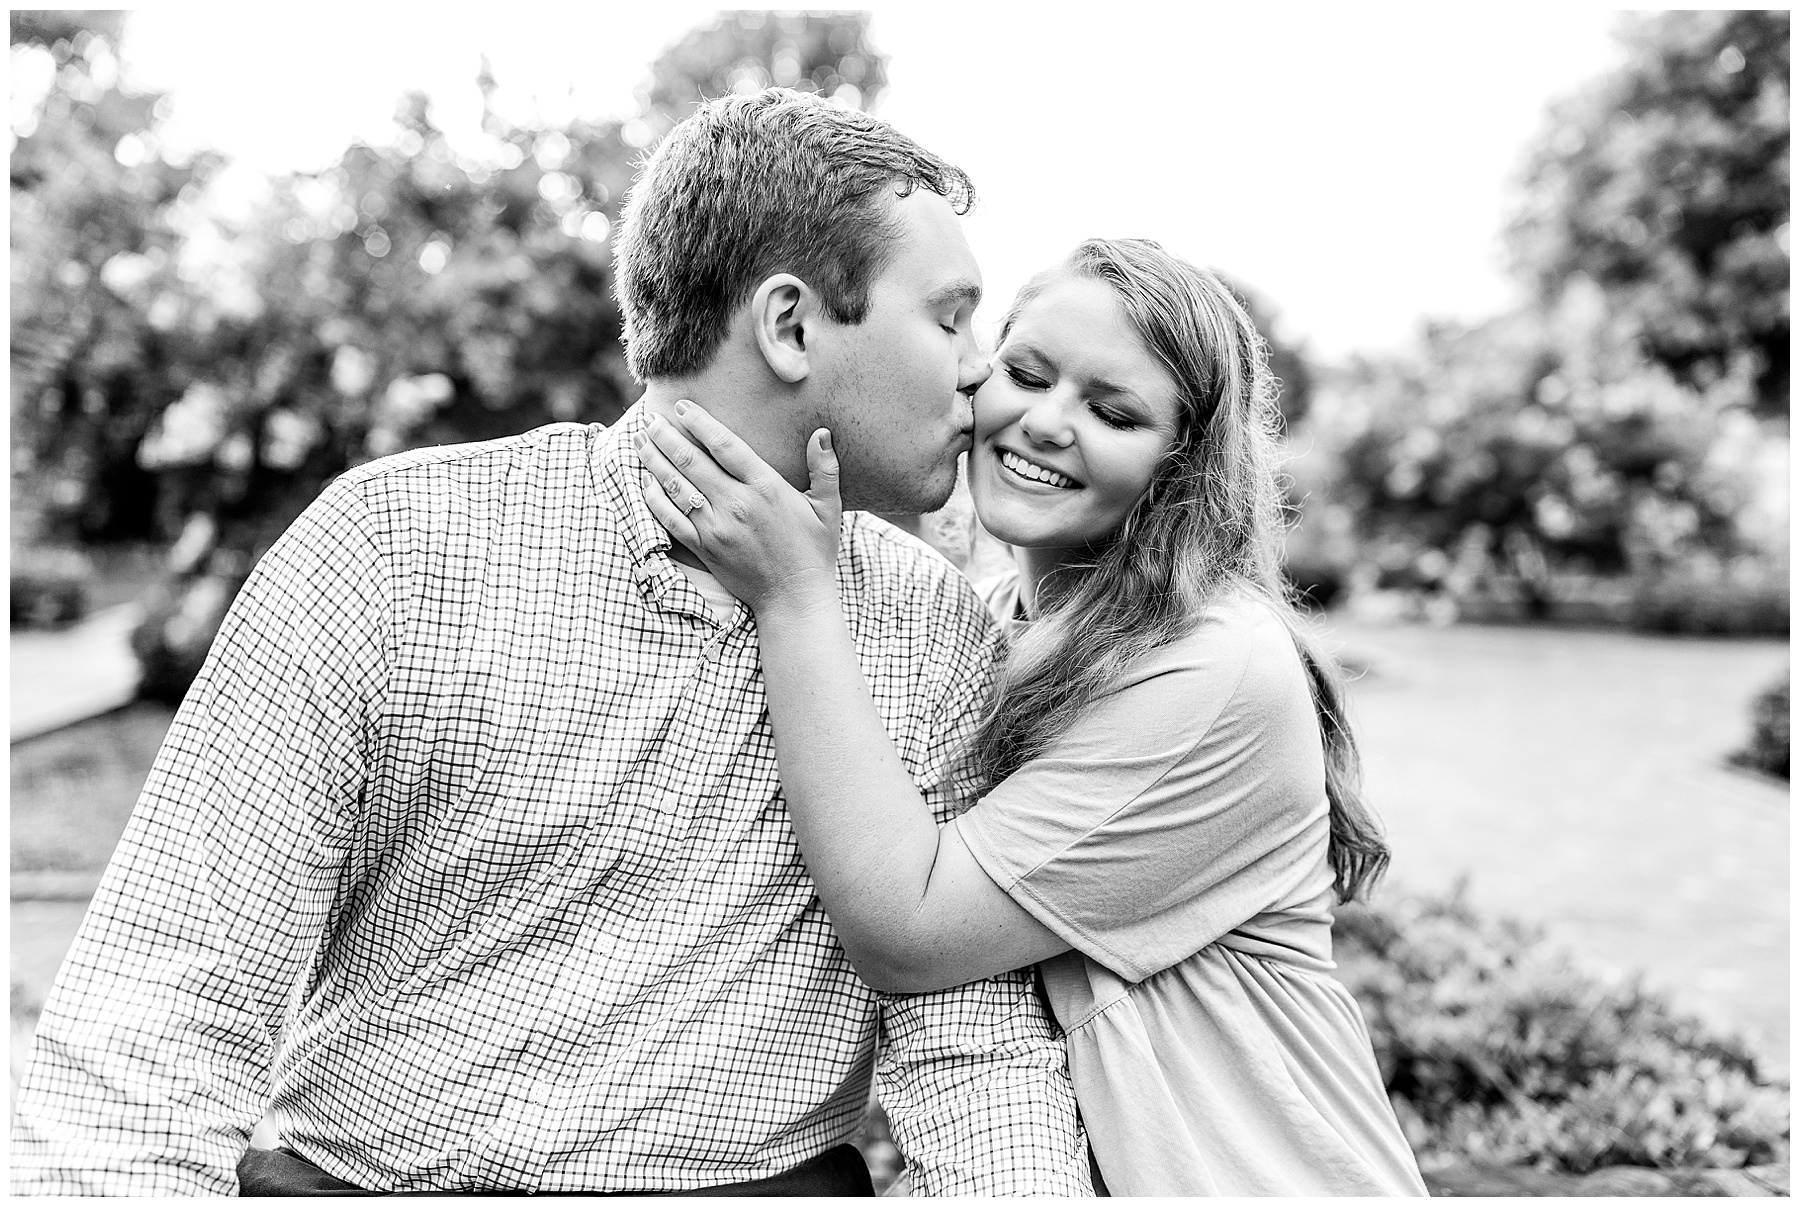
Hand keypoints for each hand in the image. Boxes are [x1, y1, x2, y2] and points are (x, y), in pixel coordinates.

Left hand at [635, 400, 841, 612]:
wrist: (794, 598)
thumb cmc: (814, 551)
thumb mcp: (828, 508)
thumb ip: (825, 468)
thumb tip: (822, 433)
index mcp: (766, 488)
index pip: (725, 445)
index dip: (700, 423)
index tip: (682, 407)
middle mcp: (736, 504)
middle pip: (691, 461)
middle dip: (666, 436)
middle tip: (650, 418)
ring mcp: (716, 528)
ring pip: (675, 487)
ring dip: (654, 461)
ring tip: (640, 441)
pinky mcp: (704, 548)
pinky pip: (670, 519)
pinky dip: (654, 498)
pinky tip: (645, 482)